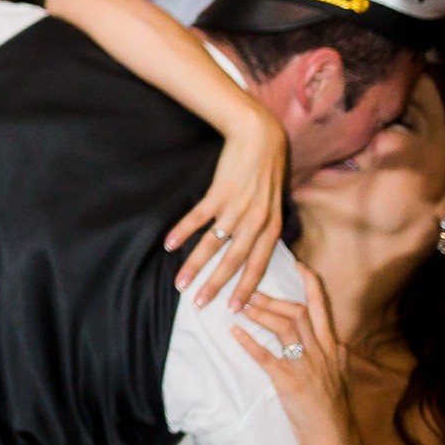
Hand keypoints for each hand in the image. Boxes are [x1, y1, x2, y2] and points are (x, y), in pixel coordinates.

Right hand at [167, 102, 286, 309]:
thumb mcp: (275, 202)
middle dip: (216, 285)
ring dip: (195, 265)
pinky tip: (169, 245)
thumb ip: (266, 227)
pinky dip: (183, 232)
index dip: (245, 288)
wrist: (260, 135)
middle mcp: (256, 220)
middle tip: (200, 304)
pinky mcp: (220, 191)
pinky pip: (199, 217)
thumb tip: (256, 251)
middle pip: (234, 261)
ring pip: (214, 244)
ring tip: (180, 283)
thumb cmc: (267, 169)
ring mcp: (238, 206)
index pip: (258, 265)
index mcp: (272, 226)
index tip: (233, 309)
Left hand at [231, 264, 360, 444]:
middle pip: (297, 313)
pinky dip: (248, 342)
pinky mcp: (289, 384)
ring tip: (240, 306)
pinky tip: (235, 332)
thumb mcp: (341, 379)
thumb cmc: (334, 411)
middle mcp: (321, 353)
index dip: (311, 284)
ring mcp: (305, 367)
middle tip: (250, 291)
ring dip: (260, 314)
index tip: (298, 264)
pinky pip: (266, 357)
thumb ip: (339, 360)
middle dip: (273, 299)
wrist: (335, 440)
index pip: (323, 308)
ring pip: (283, 329)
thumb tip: (341, 345)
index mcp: (333, 349)